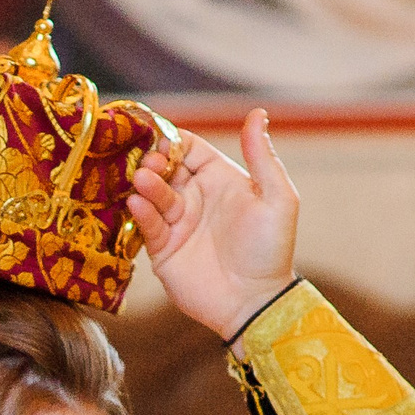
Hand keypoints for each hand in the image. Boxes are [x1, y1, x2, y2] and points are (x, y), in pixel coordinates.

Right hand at [126, 111, 300, 339]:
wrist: (256, 302)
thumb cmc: (270, 250)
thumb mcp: (276, 198)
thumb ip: (262, 156)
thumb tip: (257, 113)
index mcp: (220, 179)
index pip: (189, 148)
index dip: (174, 140)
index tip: (163, 139)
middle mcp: (195, 197)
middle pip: (165, 168)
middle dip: (154, 161)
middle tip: (151, 162)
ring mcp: (177, 223)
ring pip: (153, 194)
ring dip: (146, 184)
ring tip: (143, 180)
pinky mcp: (163, 249)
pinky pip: (146, 226)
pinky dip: (140, 213)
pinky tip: (137, 202)